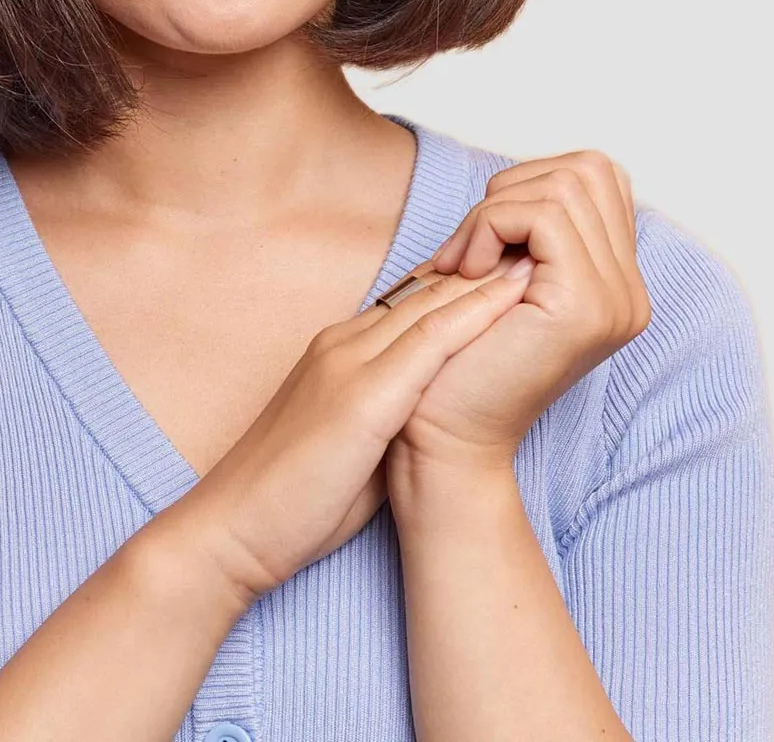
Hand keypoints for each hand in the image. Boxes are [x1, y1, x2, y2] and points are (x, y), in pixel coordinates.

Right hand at [167, 259, 535, 605]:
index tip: (509, 271)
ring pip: (430, 303)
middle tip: (538, 243)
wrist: (232, 529)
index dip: (461, 284)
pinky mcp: (360, 396)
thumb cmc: (290, 502)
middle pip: (425, 290)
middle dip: (483, 266)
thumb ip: (388, 419)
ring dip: (489, 278)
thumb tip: (433, 422)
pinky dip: (474, 314)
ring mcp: (348, 363)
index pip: (409, 302)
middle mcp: (342, 343)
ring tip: (540, 252)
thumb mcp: (349, 446)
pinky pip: (428, 342)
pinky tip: (512, 298)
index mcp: (337, 352)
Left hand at [386, 150, 651, 504]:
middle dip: (513, 189)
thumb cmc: (455, 357)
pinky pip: (541, 215)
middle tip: (469, 248)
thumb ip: (527, 228)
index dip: (530, 183)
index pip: (597, 176)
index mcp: (618, 285)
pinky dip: (490, 226)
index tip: (483, 236)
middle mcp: (630, 293)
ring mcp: (616, 300)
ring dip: (494, 211)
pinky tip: (465, 272)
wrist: (443, 436)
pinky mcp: (585, 306)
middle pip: (588, 169)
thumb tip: (523, 174)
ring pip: (564, 184)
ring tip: (462, 264)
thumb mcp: (500, 276)